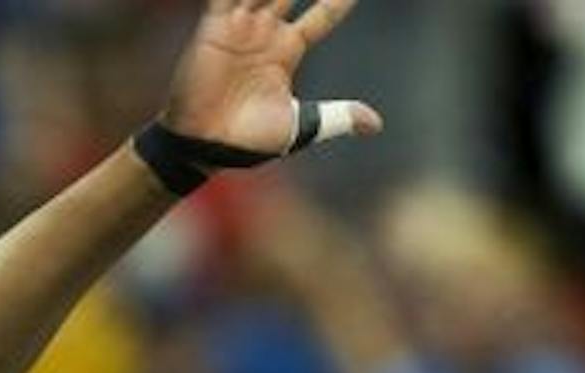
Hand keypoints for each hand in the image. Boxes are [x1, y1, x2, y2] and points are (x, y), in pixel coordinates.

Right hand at [159, 0, 380, 156]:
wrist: (208, 145)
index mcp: (288, 50)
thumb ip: (335, 116)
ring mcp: (241, 25)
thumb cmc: (250, 139)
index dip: (339, 0)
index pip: (322, 14)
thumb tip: (376, 124)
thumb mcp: (300, 126)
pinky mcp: (216, 24)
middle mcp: (266, 31)